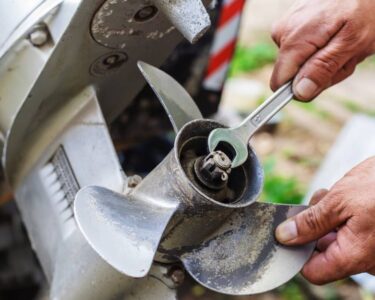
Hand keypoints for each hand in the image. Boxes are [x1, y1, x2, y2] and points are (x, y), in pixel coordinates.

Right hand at [271, 0, 374, 100]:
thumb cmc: (365, 7)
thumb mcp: (351, 43)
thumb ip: (323, 69)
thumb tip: (300, 92)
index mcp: (293, 40)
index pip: (279, 83)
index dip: (302, 88)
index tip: (324, 78)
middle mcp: (283, 32)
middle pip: (293, 74)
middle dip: (321, 71)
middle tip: (344, 54)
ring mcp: (286, 26)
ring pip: (299, 62)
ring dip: (325, 59)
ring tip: (344, 41)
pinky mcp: (292, 23)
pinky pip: (302, 48)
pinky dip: (323, 46)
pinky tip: (337, 33)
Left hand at [276, 157, 374, 283]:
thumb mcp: (340, 201)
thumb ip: (311, 222)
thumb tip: (284, 236)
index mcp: (355, 256)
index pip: (314, 271)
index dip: (297, 251)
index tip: (288, 231)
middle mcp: (367, 260)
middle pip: (324, 252)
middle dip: (314, 226)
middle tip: (317, 202)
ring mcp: (374, 250)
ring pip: (337, 239)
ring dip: (327, 217)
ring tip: (333, 194)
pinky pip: (352, 233)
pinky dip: (342, 216)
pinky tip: (344, 196)